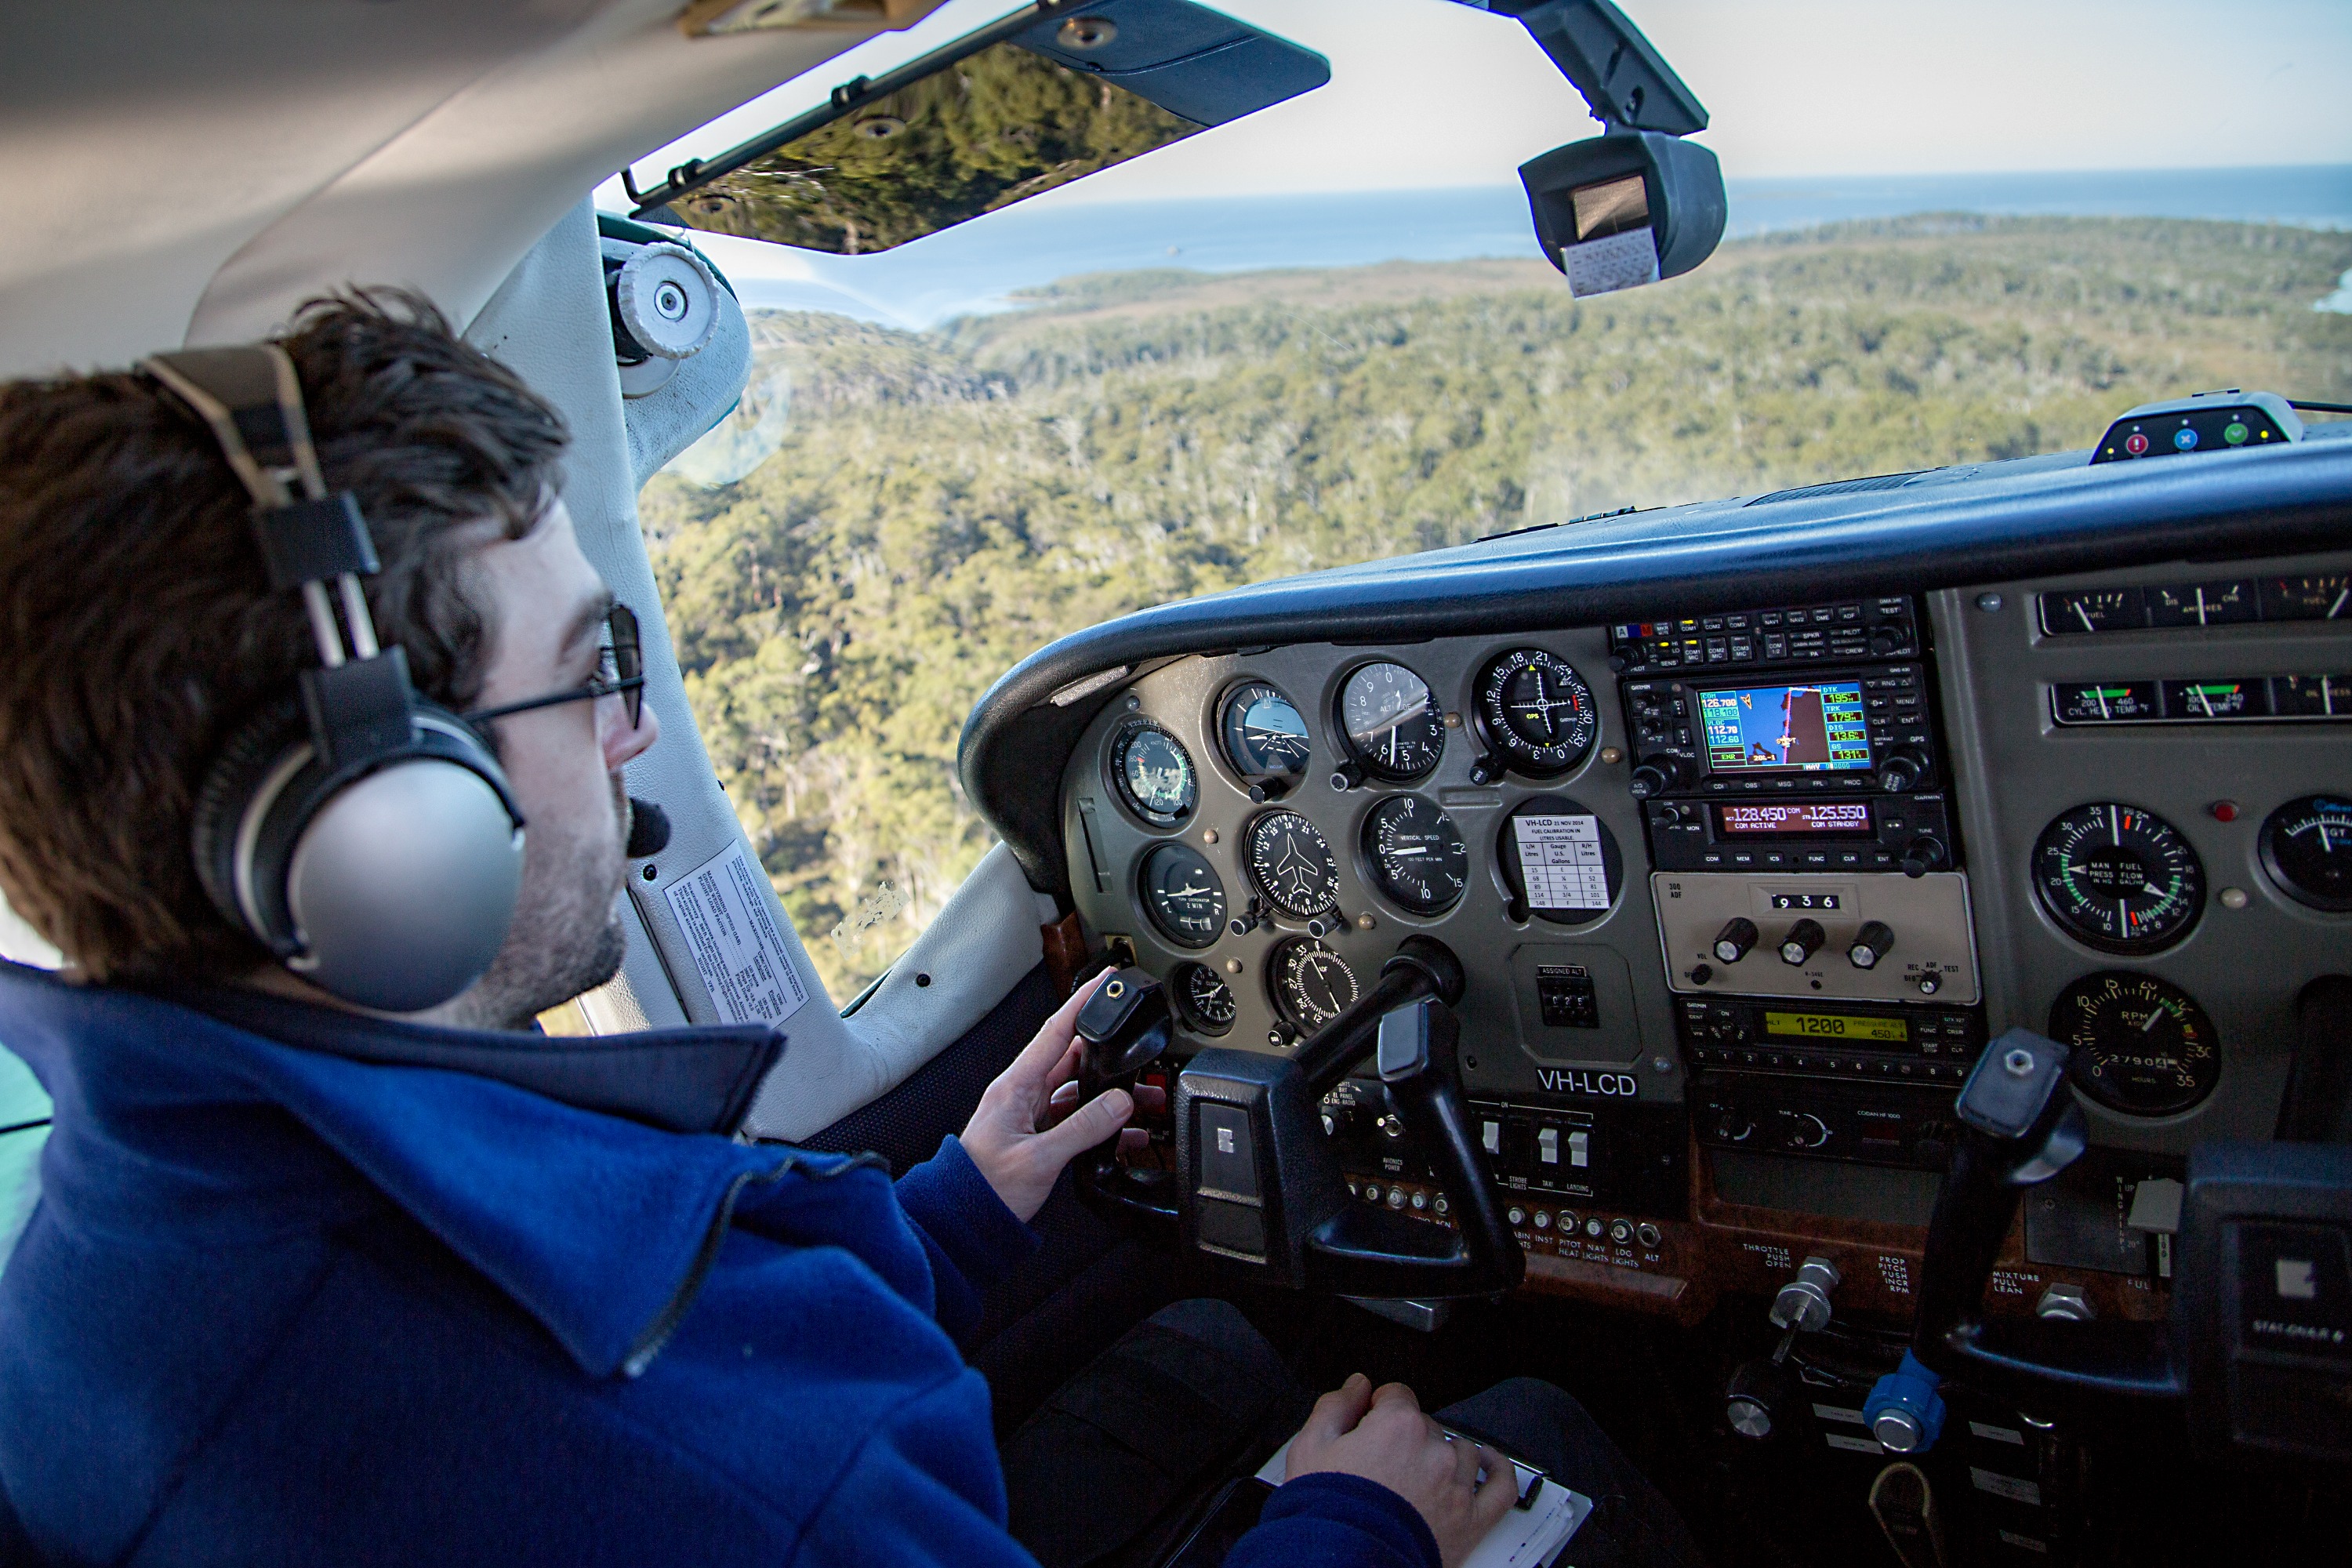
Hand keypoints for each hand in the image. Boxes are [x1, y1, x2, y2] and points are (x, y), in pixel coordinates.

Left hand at [959, 967, 1162, 1222]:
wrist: (962, 1221)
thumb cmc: (982, 1188)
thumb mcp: (1038, 1158)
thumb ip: (1082, 1128)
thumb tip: (1120, 1104)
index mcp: (1015, 1087)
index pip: (1056, 1032)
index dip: (1082, 1003)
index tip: (1106, 981)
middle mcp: (1022, 1095)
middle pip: (1073, 1059)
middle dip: (1108, 1053)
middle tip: (1138, 1048)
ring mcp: (1029, 1116)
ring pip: (1078, 1091)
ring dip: (1110, 1093)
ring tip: (1144, 1099)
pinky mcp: (1037, 1138)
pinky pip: (1075, 1119)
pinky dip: (1101, 1123)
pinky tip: (1125, 1134)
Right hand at [1285, 1375, 1517, 1567]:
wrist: (1344, 1562)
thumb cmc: (1328, 1511)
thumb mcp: (1311, 1447)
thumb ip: (1336, 1406)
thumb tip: (1357, 1385)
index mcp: (1397, 1425)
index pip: (1397, 1395)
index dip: (1379, 1409)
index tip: (1370, 1424)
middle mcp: (1433, 1450)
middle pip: (1426, 1425)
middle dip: (1405, 1437)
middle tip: (1381, 1463)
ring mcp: (1456, 1485)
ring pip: (1460, 1450)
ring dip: (1442, 1454)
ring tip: (1416, 1475)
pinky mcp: (1471, 1520)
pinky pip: (1500, 1487)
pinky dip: (1498, 1471)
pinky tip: (1487, 1464)